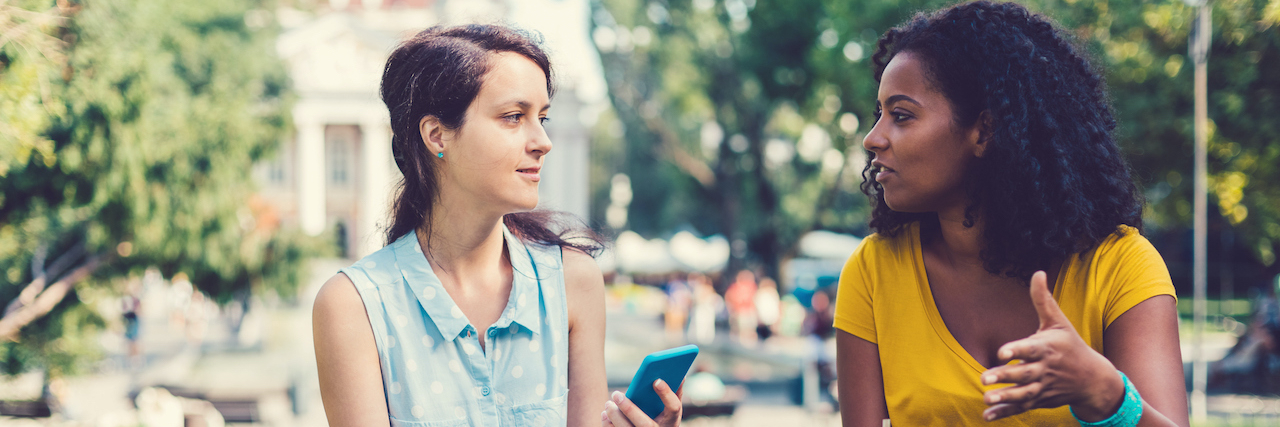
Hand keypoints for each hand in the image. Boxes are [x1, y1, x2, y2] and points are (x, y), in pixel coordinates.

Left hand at [601, 379, 682, 426]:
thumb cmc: (663, 418)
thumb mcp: (671, 408)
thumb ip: (674, 392)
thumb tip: (679, 374)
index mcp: (672, 421)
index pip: (673, 408)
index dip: (666, 394)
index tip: (656, 380)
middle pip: (645, 424)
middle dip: (629, 409)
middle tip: (615, 394)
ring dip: (615, 417)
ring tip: (608, 403)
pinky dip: (608, 425)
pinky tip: (605, 414)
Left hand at [980, 271, 1124, 421]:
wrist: (1093, 379)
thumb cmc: (1071, 345)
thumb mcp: (1059, 322)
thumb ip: (1043, 300)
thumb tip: (1037, 272)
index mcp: (1048, 348)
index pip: (1031, 349)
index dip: (1017, 350)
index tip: (1002, 352)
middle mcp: (1045, 369)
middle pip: (1024, 375)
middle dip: (1005, 377)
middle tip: (984, 378)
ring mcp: (1043, 387)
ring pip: (1022, 394)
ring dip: (1004, 398)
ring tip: (985, 398)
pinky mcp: (1039, 400)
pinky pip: (1021, 408)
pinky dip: (1005, 413)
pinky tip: (987, 416)